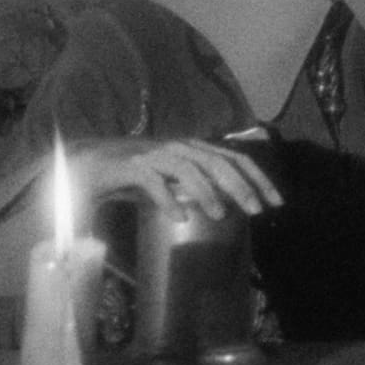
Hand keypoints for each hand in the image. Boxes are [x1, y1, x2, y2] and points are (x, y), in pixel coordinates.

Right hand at [68, 137, 284, 221]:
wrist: (87, 164)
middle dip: (242, 186)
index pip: (235, 159)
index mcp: (193, 149)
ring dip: (207, 192)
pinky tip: (178, 217)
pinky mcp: (130, 166)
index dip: (258, 178)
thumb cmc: (135, 174)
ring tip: (219, 215)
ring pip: (189, 169)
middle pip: (218, 163)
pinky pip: (153, 181)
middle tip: (258, 211)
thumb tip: (229, 204)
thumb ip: (199, 185)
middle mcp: (178, 146)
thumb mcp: (174, 179)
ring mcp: (154, 154)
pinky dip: (167, 198)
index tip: (276, 202)